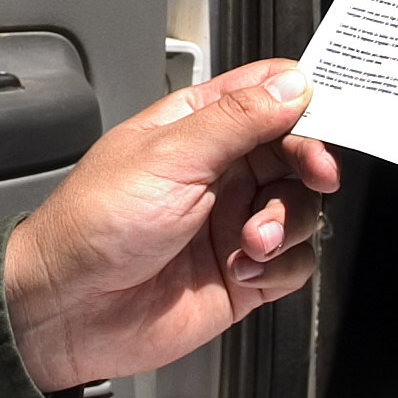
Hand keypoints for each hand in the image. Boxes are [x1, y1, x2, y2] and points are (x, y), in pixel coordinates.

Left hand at [3, 59, 338, 392]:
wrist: (67, 311)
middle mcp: (220, 172)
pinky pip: (294, 263)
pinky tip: (244, 271)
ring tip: (250, 242)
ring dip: (288, 224)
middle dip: (309, 165)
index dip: (305, 103)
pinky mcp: (242, 274)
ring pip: (301, 209)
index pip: (269, 96)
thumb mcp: (169, 158)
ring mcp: (232, 223)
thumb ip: (237, 121)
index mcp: (197, 126)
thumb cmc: (92, 226)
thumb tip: (292, 86)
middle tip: (313, 176)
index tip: (330, 118)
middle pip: (296, 152)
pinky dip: (281, 267)